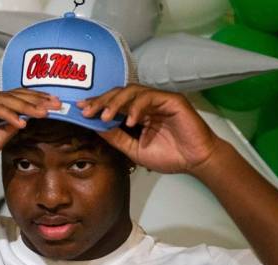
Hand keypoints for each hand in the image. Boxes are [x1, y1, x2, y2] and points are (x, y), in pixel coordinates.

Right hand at [0, 88, 60, 169]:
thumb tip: (25, 124)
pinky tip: (20, 122)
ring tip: (44, 113)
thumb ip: (7, 132)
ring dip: (26, 106)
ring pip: (6, 99)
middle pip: (16, 96)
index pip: (19, 101)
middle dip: (38, 101)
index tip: (57, 108)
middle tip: (58, 105)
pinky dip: (7, 114)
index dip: (38, 103)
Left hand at [78, 85, 222, 174]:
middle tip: (87, 110)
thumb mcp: (135, 150)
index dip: (98, 104)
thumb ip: (117, 138)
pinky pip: (150, 98)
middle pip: (120, 93)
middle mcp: (147, 103)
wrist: (196, 161)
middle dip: (102, 101)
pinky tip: (130, 121)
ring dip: (116, 102)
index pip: (114, 103)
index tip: (81, 110)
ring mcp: (160, 100)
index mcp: (138, 113)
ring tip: (105, 116)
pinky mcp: (172, 100)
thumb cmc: (171, 155)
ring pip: (133, 91)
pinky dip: (138, 107)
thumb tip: (96, 128)